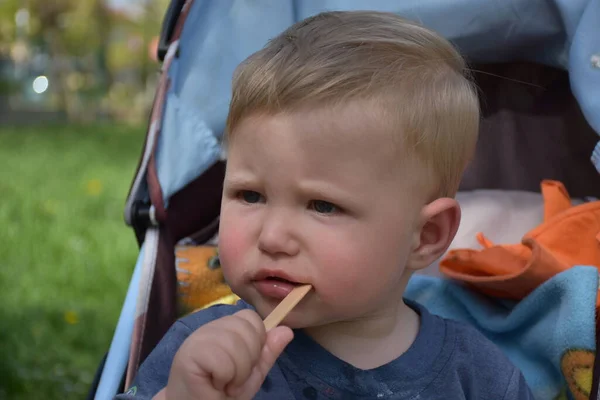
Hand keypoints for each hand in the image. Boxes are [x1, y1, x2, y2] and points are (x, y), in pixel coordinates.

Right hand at [154, 309, 292, 399]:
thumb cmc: (221, 394)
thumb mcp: (252, 374)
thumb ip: (268, 353)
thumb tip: (287, 330)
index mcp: (225, 328)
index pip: (251, 317)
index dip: (257, 341)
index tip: (247, 363)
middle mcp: (210, 327)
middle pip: (248, 328)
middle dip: (249, 361)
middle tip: (234, 378)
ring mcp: (198, 337)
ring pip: (236, 345)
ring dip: (237, 374)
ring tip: (224, 383)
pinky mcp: (189, 353)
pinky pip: (223, 361)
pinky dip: (225, 378)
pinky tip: (215, 385)